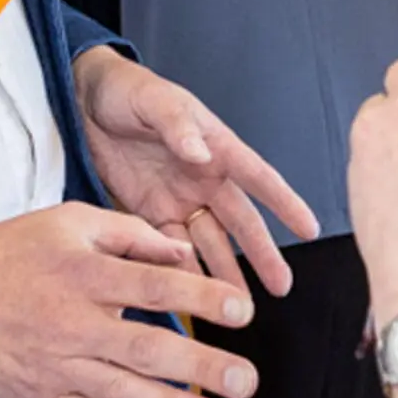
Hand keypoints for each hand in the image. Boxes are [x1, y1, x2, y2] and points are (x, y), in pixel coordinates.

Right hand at [0, 202, 258, 397]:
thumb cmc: (15, 252)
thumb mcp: (70, 221)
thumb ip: (131, 234)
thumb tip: (182, 251)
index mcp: (84, 272)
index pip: (153, 286)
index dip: (201, 297)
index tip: (242, 311)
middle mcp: (74, 322)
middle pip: (146, 347)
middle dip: (200, 367)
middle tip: (244, 380)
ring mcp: (58, 365)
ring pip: (122, 393)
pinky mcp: (44, 397)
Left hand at [76, 47, 320, 298]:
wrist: (86, 101)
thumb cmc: (128, 90)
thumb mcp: (155, 100)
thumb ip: (178, 125)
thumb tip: (201, 153)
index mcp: (215, 146)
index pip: (258, 177)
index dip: (284, 202)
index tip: (311, 228)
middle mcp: (204, 177)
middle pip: (240, 221)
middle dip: (262, 253)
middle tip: (282, 286)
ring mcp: (179, 198)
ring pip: (210, 242)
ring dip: (225, 272)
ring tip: (239, 307)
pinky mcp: (150, 212)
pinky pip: (171, 247)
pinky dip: (183, 271)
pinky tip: (192, 296)